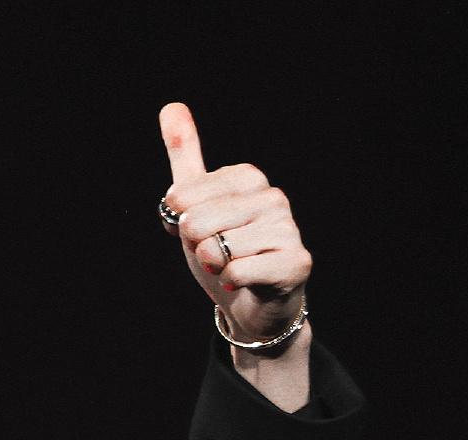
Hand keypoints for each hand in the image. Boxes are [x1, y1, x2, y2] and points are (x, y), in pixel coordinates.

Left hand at [158, 102, 309, 341]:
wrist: (250, 304)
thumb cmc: (223, 249)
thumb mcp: (196, 203)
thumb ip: (186, 157)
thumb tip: (171, 107)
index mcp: (248, 178)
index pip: (184, 195)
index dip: (179, 220)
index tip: (197, 229)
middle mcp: (273, 198)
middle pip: (198, 222)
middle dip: (195, 246)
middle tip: (214, 252)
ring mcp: (288, 230)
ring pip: (218, 250)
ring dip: (214, 266)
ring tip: (231, 266)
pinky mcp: (296, 263)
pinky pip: (239, 271)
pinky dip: (231, 282)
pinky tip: (244, 282)